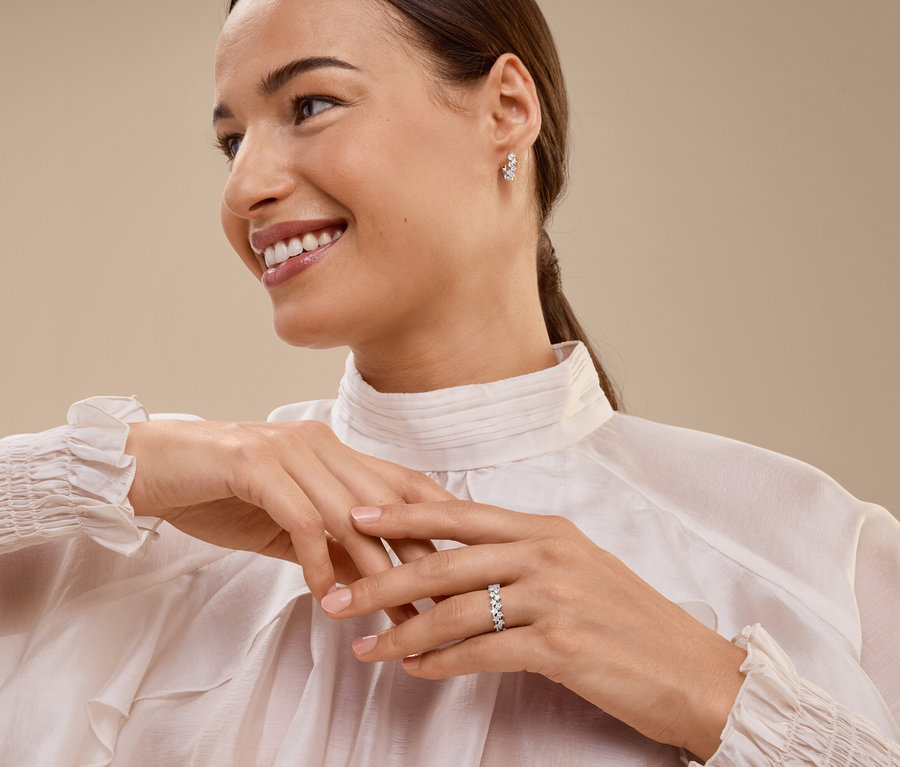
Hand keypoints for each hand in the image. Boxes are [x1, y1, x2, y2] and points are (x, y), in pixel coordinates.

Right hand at [125, 420, 452, 618]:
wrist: (149, 468)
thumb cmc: (219, 493)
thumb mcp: (285, 525)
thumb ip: (328, 544)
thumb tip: (373, 583)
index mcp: (331, 449)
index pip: (400, 481)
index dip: (436, 517)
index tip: (464, 560)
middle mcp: (318, 442)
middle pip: (386, 500)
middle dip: (415, 554)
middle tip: (436, 603)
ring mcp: (287, 449)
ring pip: (349, 511)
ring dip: (372, 568)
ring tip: (390, 612)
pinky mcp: (253, 464)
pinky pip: (299, 519)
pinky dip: (316, 560)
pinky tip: (323, 595)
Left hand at [320, 501, 746, 760]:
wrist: (696, 672)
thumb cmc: (630, 623)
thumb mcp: (577, 572)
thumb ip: (522, 561)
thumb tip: (460, 566)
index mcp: (547, 529)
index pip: (460, 514)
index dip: (403, 515)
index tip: (354, 517)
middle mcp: (548, 553)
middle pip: (445, 560)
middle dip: (381, 579)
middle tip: (334, 594)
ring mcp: (556, 595)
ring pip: (455, 610)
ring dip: (401, 633)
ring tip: (364, 647)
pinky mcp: (562, 643)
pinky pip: (483, 652)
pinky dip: (442, 663)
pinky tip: (415, 672)